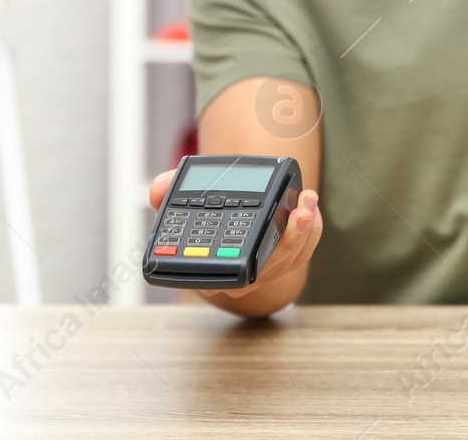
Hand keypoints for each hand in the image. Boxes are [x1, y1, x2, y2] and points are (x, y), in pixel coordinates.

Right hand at [147, 169, 321, 299]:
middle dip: (289, 240)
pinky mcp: (286, 257)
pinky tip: (309, 205)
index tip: (249, 247)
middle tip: (298, 213)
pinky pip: (303, 249)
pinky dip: (310, 229)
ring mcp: (267, 270)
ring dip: (304, 231)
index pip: (230, 274)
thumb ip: (166, 190)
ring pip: (291, 258)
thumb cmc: (203, 211)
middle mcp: (243, 276)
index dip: (244, 267)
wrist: (226, 211)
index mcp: (214, 269)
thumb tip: (157, 193)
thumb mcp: (179, 200)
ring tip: (307, 200)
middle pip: (271, 267)